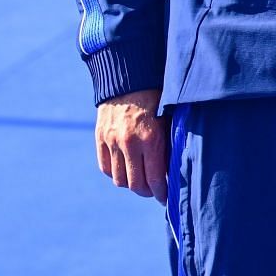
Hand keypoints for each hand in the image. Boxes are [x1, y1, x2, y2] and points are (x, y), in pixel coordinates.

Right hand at [95, 88, 169, 203]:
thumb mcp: (170, 119)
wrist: (130, 77)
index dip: (161, 193)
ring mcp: (112, 141)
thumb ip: (169, 143)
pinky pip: (106, 167)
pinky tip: (126, 170)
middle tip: (154, 192)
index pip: (155, 179)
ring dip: (130, 185)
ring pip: (119, 179)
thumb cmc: (158, 97)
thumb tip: (174, 169)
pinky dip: (115, 173)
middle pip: (135, 184)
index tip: (166, 198)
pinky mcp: (100, 138)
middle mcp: (129, 143)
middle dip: (147, 192)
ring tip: (140, 182)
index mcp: (151, 138)